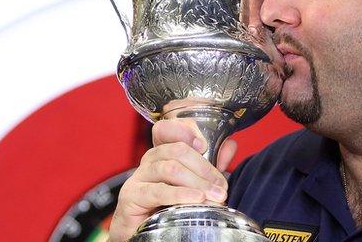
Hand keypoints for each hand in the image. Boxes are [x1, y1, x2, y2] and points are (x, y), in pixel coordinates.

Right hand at [108, 119, 237, 241]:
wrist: (143, 231)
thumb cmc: (168, 205)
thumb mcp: (195, 182)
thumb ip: (211, 164)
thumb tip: (230, 146)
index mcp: (163, 152)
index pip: (168, 129)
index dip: (185, 130)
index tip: (204, 145)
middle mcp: (149, 160)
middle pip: (177, 150)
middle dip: (204, 168)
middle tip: (220, 187)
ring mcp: (139, 176)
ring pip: (170, 169)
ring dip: (196, 182)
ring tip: (213, 196)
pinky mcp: (132, 195)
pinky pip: (158, 191)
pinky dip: (180, 194)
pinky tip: (195, 198)